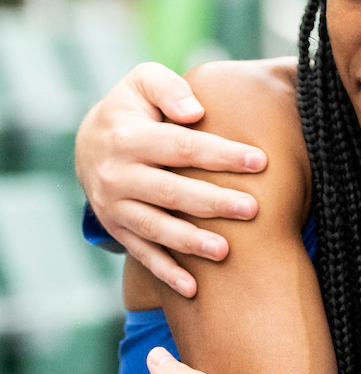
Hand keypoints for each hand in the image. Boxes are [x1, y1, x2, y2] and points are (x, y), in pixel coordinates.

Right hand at [75, 62, 267, 295]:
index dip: (221, 155)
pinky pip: (143, 254)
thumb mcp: (142, 83)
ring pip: (156, 228)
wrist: (88, 144)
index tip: (260, 161)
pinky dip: (166, 273)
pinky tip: (193, 290)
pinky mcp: (118, 230)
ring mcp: (115, 207)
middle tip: (252, 209)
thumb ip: (169, 88)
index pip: (182, 147)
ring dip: (190, 243)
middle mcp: (117, 175)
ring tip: (225, 252)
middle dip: (213, 202)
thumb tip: (194, 110)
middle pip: (171, 192)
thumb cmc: (132, 110)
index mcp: (128, 138)